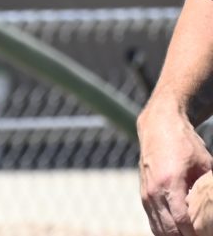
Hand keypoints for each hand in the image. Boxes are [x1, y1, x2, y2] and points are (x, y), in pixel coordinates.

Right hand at [139, 103, 211, 235]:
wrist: (158, 125)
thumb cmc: (185, 143)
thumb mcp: (204, 164)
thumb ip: (209, 189)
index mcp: (170, 182)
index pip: (182, 222)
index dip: (195, 235)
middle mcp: (154, 190)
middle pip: (169, 230)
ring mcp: (146, 192)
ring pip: (158, 228)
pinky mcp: (143, 193)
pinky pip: (153, 220)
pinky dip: (164, 231)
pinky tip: (177, 233)